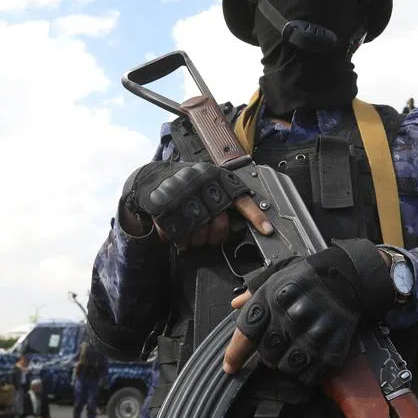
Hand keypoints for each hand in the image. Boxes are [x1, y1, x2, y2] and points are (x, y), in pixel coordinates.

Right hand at [120, 161, 272, 247]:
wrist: (150, 178)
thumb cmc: (185, 183)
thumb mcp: (208, 181)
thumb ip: (224, 197)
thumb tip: (243, 222)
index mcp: (215, 177)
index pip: (240, 198)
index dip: (255, 215)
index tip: (267, 230)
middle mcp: (200, 184)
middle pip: (219, 222)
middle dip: (215, 234)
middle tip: (208, 235)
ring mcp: (181, 195)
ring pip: (199, 232)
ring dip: (195, 239)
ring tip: (190, 233)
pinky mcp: (164, 208)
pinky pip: (178, 235)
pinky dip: (177, 240)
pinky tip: (177, 234)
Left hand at [222, 240, 393, 385]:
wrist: (347, 277)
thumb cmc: (307, 278)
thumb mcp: (277, 276)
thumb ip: (254, 292)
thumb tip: (235, 304)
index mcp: (273, 298)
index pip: (247, 333)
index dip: (235, 354)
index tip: (230, 367)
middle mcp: (292, 317)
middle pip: (267, 353)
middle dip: (267, 354)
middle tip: (275, 347)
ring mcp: (314, 334)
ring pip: (288, 366)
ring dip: (286, 363)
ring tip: (293, 351)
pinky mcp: (333, 347)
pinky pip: (311, 374)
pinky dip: (306, 372)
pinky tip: (309, 358)